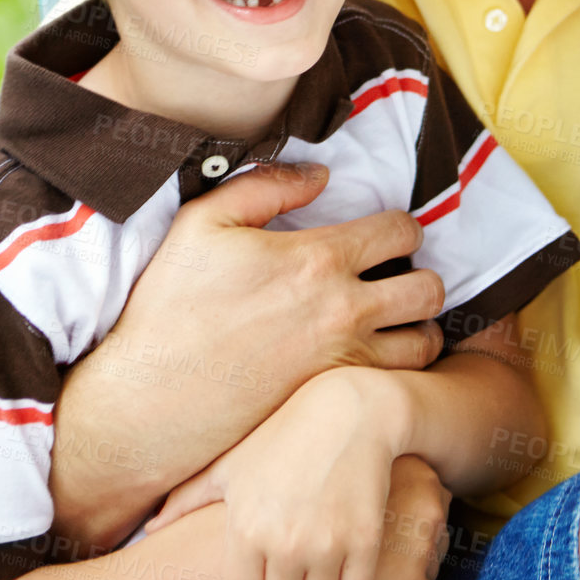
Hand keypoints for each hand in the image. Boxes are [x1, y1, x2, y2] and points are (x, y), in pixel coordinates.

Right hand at [51, 165, 445, 547]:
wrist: (149, 400)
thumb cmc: (169, 307)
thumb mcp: (203, 222)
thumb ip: (268, 185)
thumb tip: (320, 175)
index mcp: (318, 260)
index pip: (402, 230)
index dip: (401, 225)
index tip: (384, 232)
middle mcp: (344, 312)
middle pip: (431, 288)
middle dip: (421, 273)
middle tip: (395, 274)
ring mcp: (343, 364)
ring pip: (426, 343)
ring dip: (419, 325)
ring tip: (394, 318)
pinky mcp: (333, 403)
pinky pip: (399, 384)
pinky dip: (401, 368)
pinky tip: (375, 357)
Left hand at [145, 368, 411, 579]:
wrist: (349, 410)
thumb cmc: (283, 436)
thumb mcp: (231, 465)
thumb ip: (187, 501)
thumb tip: (150, 529)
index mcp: (245, 530)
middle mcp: (284, 544)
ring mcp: (327, 544)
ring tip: (310, 573)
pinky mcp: (364, 540)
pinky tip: (339, 566)